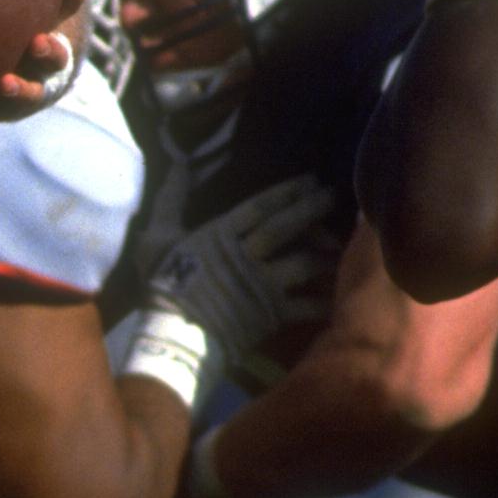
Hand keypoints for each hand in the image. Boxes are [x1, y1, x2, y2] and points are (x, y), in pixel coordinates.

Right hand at [0, 0, 89, 140]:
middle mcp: (25, 76)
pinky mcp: (65, 14)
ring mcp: (46, 50)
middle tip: (6, 84)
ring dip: (48, 54)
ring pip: (53, 59)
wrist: (31, 10)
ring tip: (40, 41)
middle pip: (27, 93)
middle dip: (19, 94)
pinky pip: (69, 5)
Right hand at [140, 174, 340, 362]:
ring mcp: (262, 284)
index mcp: (221, 234)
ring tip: (341, 246)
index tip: (310, 180)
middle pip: (286, 227)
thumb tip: (177, 163)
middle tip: (331, 196)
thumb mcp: (157, 236)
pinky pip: (306, 306)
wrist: (171, 335)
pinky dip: (323, 302)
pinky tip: (337, 296)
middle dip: (311, 209)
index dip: (288, 191)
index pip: (261, 206)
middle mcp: (247, 254)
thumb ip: (170, 199)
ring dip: (325, 254)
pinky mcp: (271, 314)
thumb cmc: (162, 284)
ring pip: (303, 262)